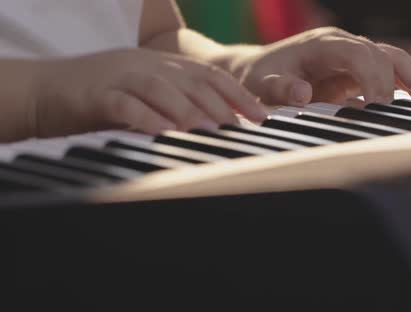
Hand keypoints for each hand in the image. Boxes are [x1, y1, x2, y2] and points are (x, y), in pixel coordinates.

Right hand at [33, 49, 266, 137]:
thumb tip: (212, 125)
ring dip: (190, 111)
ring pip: (162, 89)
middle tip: (242, 128)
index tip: (260, 115)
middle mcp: (145, 65)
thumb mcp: (143, 94)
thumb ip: (175, 104)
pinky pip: (124, 104)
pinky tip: (162, 133)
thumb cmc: (98, 97)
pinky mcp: (96, 94)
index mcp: (160, 63)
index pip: (208, 75)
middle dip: (222, 105)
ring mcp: (120, 76)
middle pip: (191, 81)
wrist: (43, 89)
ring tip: (211, 131)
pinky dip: (145, 118)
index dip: (237, 94)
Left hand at [226, 27, 410, 106]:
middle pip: (380, 54)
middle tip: (396, 118)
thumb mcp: (262, 85)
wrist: (254, 72)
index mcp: (322, 44)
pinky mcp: (355, 70)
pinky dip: (404, 82)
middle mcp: (341, 44)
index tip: (379, 107)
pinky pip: (386, 71)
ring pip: (391, 57)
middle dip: (393, 84)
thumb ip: (280, 89)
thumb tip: (304, 94)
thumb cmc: (258, 79)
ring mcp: (350, 56)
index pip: (359, 53)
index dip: (374, 77)